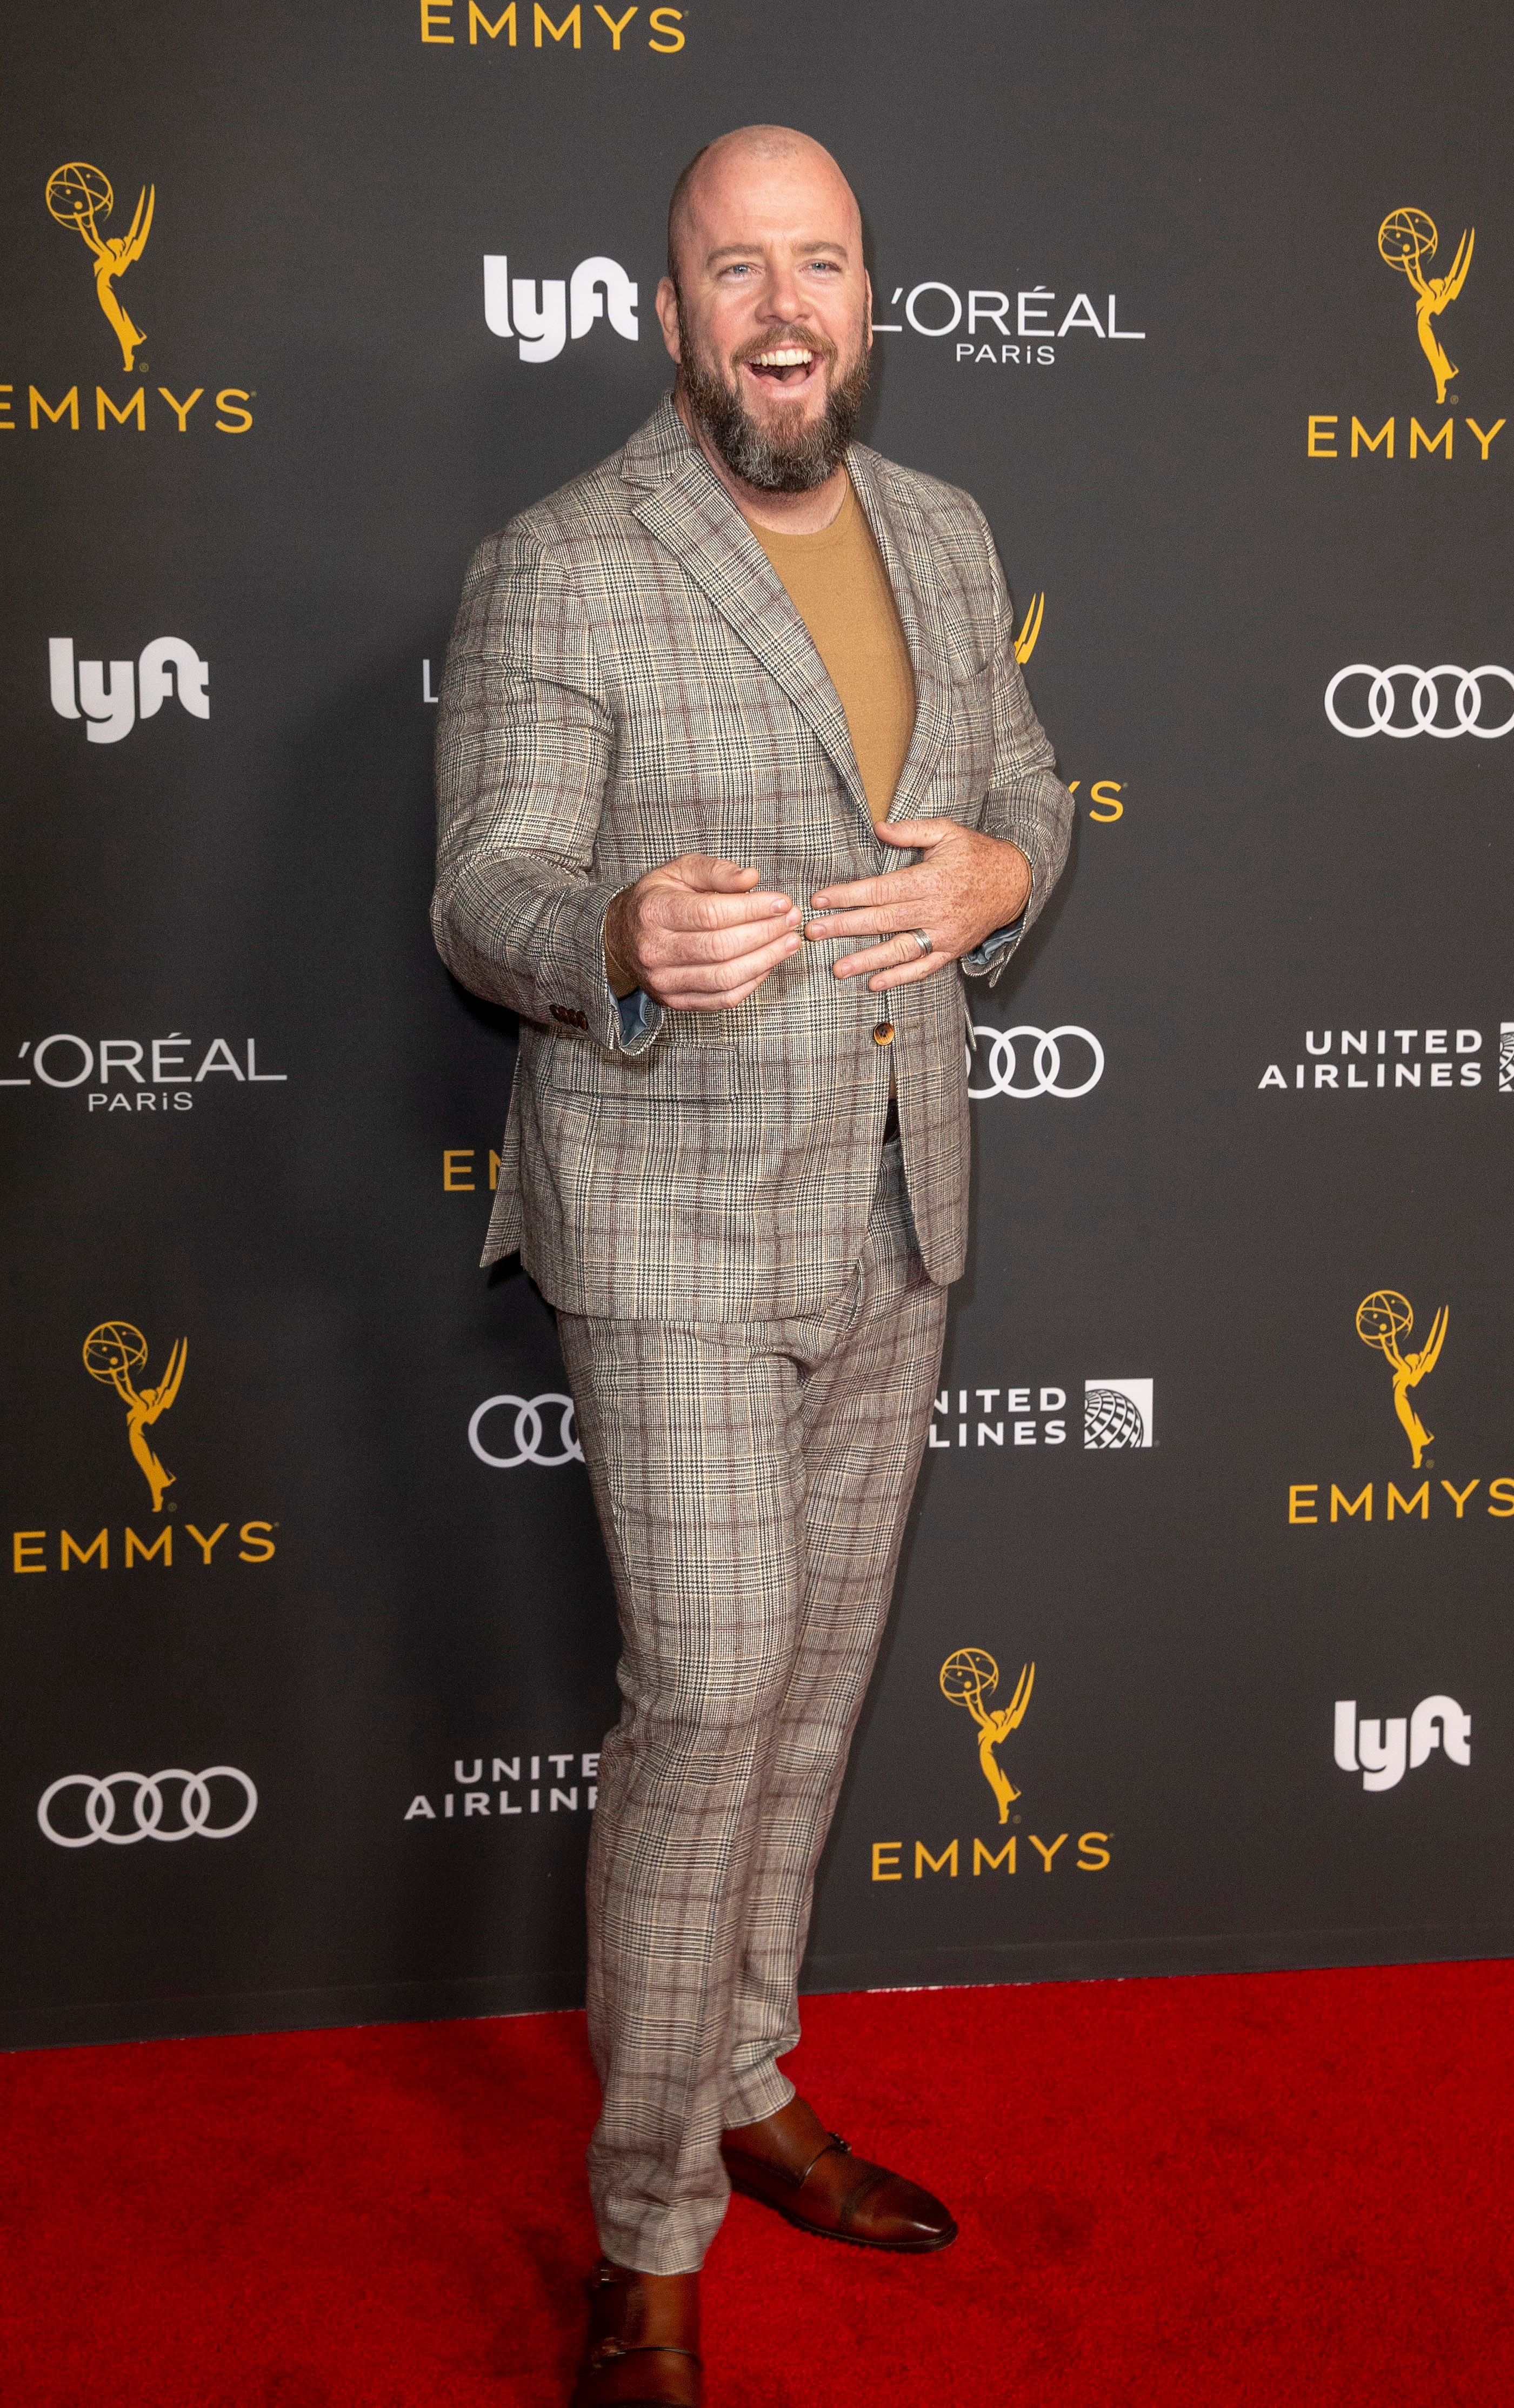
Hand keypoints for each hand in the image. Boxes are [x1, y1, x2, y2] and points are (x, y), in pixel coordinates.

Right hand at [605, 854, 800, 1010]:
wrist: (622, 937)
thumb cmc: (660, 899)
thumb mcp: (680, 871)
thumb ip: (716, 871)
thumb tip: (752, 878)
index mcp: (654, 912)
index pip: (711, 914)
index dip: (752, 909)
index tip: (782, 902)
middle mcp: (654, 951)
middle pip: (721, 948)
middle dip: (765, 933)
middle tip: (793, 920)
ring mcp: (663, 982)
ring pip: (725, 977)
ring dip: (766, 960)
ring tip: (790, 942)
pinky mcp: (675, 1002)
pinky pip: (723, 998)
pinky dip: (753, 982)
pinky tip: (769, 962)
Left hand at [805, 821, 1031, 990]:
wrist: (1014, 882)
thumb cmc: (976, 854)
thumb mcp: (947, 832)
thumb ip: (911, 831)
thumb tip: (878, 828)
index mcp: (929, 879)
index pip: (880, 890)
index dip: (848, 895)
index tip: (820, 900)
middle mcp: (935, 910)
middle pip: (882, 920)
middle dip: (844, 927)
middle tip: (813, 933)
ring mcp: (943, 934)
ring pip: (899, 949)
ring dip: (866, 960)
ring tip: (838, 968)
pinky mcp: (951, 950)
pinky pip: (923, 967)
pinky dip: (899, 977)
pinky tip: (875, 983)